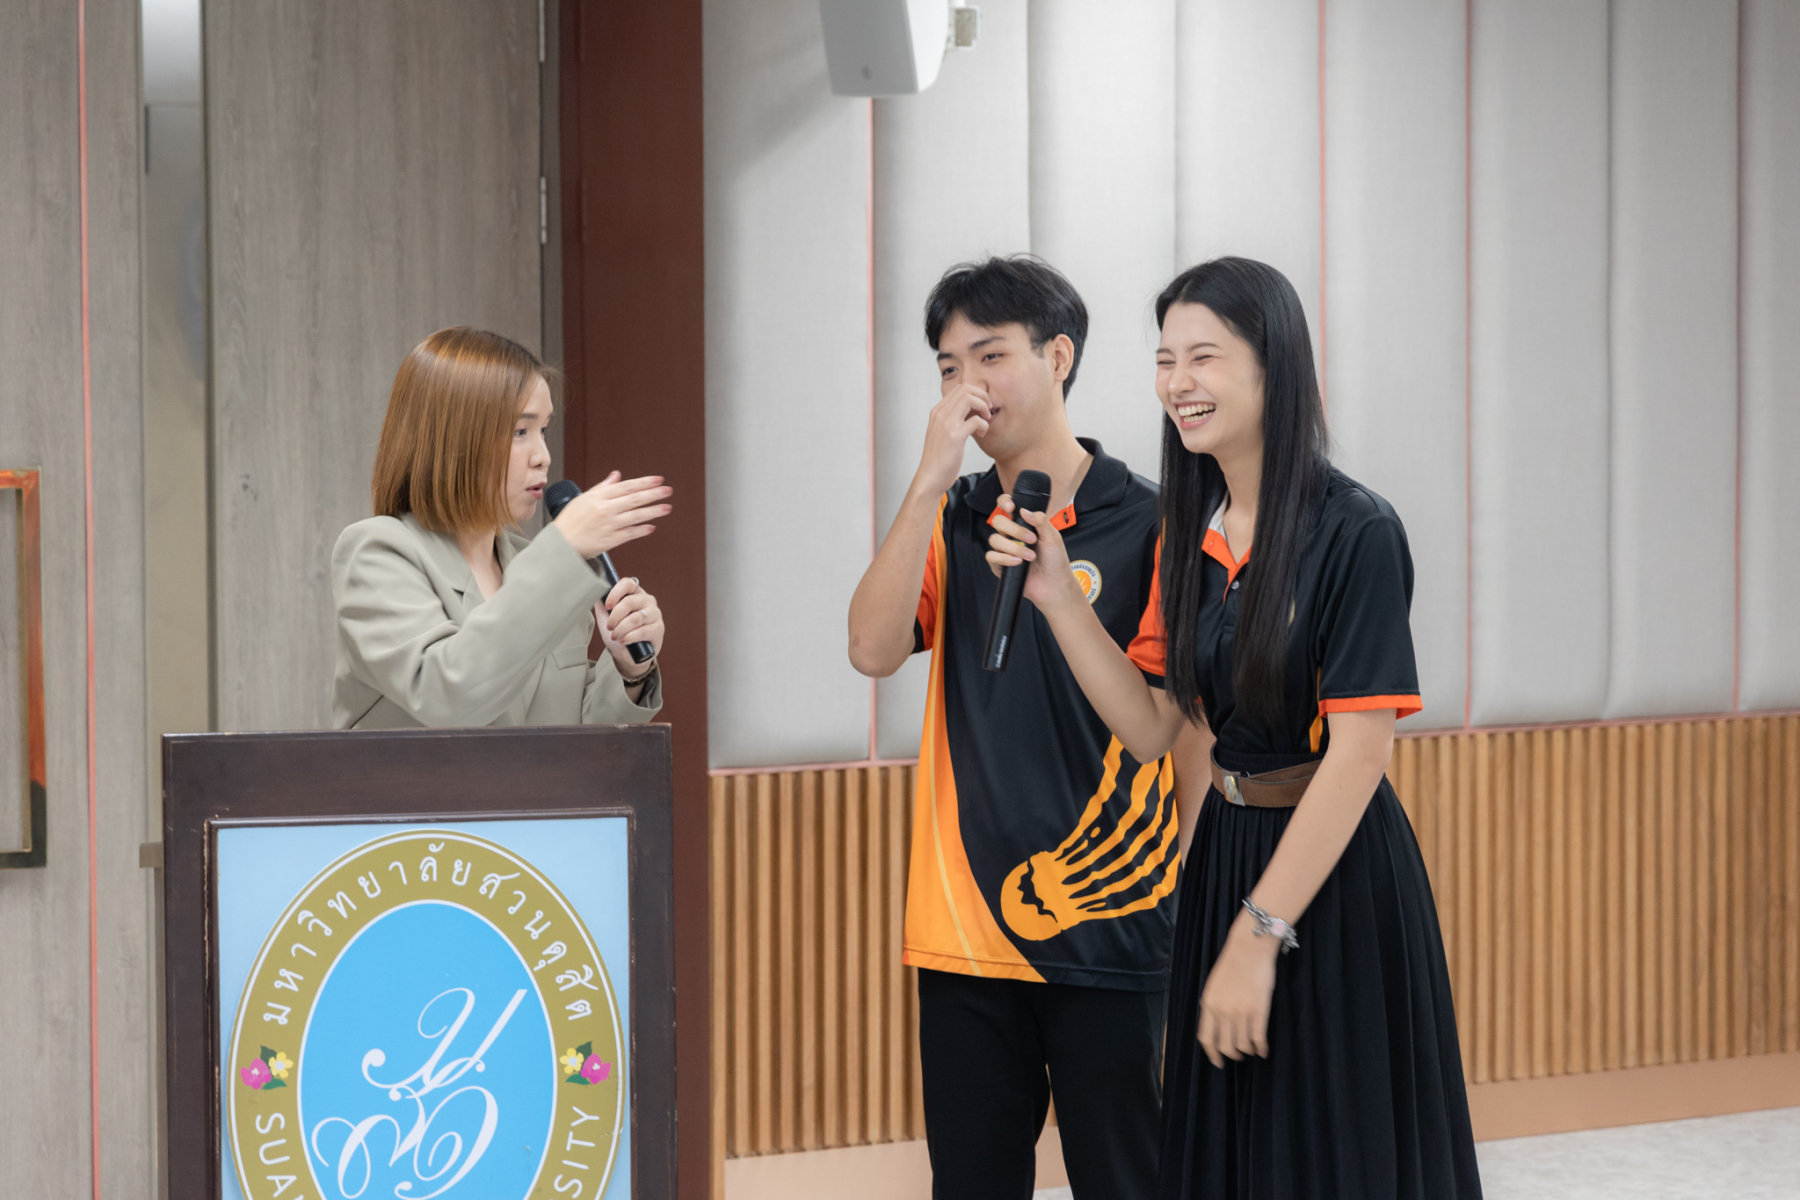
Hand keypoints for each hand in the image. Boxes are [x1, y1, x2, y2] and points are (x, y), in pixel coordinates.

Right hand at [554, 471, 672, 558]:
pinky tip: (651, 527)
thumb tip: (616, 475)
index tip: (658, 480)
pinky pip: (630, 534)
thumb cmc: (570, 521)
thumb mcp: (583, 499)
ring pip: (636, 516)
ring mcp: (609, 525)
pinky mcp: (610, 540)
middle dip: (654, 494)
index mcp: (599, 497)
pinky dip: (642, 530)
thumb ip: (603, 487)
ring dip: (653, 511)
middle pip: (634, 499)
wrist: (561, 544)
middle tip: (668, 491)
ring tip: (666, 508)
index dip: (644, 482)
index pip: (627, 486)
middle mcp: (605, 509)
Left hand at [595, 576, 663, 676]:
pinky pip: (642, 631)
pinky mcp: (659, 629)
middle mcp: (647, 600)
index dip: (615, 593)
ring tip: (616, 636)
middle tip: (610, 627)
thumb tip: (594, 592)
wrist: (628, 655)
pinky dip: (630, 637)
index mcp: (635, 594)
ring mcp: (655, 614)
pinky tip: (624, 640)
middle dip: (615, 617)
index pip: (628, 583)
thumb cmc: (618, 634)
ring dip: (621, 629)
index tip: (607, 606)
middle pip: (629, 602)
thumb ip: (601, 605)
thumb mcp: (606, 619)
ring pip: (635, 618)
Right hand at [911, 384, 991, 498]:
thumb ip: (951, 419)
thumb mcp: (941, 432)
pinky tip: (981, 433)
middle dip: (982, 397)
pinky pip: (976, 420)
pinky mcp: (954, 436)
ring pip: (970, 398)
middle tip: (987, 411)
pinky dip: (984, 424)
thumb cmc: (939, 458)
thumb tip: (970, 411)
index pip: (959, 388)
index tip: (981, 408)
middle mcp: (940, 414)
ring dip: (983, 407)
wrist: (930, 477)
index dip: (975, 394)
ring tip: (985, 420)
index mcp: (937, 412)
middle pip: (966, 389)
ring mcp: (946, 424)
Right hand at [984, 497, 1083, 610]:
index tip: (1011, 507)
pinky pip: (992, 556)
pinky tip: (1018, 563)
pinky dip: (1005, 558)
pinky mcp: (999, 565)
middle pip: (997, 521)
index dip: (1004, 502)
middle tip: (1031, 539)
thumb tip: (1024, 510)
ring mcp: (1004, 550)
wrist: (1054, 584)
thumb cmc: (1055, 560)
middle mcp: (1011, 535)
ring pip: (994, 539)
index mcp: (1023, 525)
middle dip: (1014, 529)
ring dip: (1014, 547)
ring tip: (1030, 556)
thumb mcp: (1053, 537)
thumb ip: (1040, 521)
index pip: (1006, 507)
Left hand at [1196, 911, 1279, 1067]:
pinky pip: (1258, 1038)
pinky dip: (1261, 1048)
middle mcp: (1222, 1011)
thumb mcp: (1214, 986)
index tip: (1218, 1062)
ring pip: (1242, 1045)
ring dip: (1247, 1051)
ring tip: (1251, 1050)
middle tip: (1238, 1056)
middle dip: (1232, 1055)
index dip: (1212, 1054)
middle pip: (1225, 1046)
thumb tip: (1216, 1026)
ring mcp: (1241, 1012)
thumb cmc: (1232, 964)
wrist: (1249, 949)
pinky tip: (1263, 1050)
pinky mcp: (1259, 1010)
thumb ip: (1213, 1006)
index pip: (1206, 1038)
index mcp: (1208, 1004)